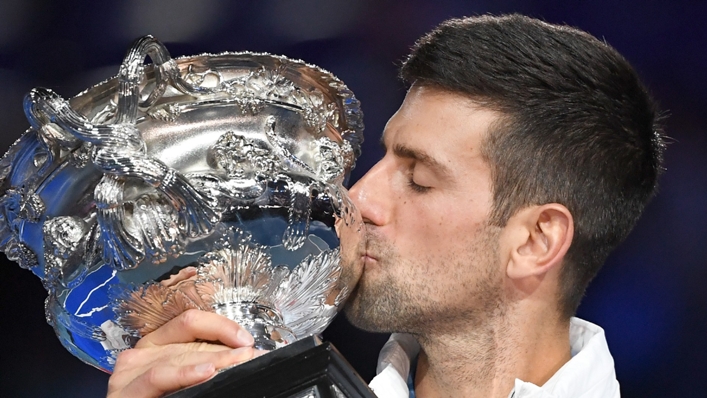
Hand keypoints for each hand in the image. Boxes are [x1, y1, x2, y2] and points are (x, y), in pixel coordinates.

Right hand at [107, 309, 255, 397]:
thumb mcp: (190, 381)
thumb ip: (209, 366)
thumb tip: (245, 357)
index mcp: (158, 345)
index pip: (192, 323)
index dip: (222, 327)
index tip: (247, 342)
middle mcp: (143, 353)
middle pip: (190, 342)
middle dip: (225, 350)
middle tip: (251, 357)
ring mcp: (131, 371)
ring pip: (178, 356)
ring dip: (214, 360)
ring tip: (237, 363)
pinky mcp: (125, 391)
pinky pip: (157, 376)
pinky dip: (184, 373)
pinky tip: (206, 373)